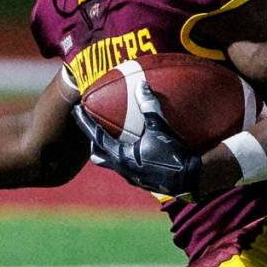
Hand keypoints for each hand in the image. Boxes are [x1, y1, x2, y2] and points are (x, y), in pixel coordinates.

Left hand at [72, 88, 206, 196]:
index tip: (75, 110)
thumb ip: (150, 107)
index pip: (96, 136)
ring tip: (113, 139)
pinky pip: (128, 168)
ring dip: (110, 151)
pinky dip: (126, 157)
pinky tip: (136, 151)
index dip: (85, 122)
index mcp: (121, 156)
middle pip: (99, 154)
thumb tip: (142, 85)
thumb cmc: (173, 154)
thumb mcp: (161, 129)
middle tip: (91, 128)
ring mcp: (133, 178)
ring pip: (113, 163)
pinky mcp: (144, 181)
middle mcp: (123, 168)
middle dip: (93, 141)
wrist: (191, 179)